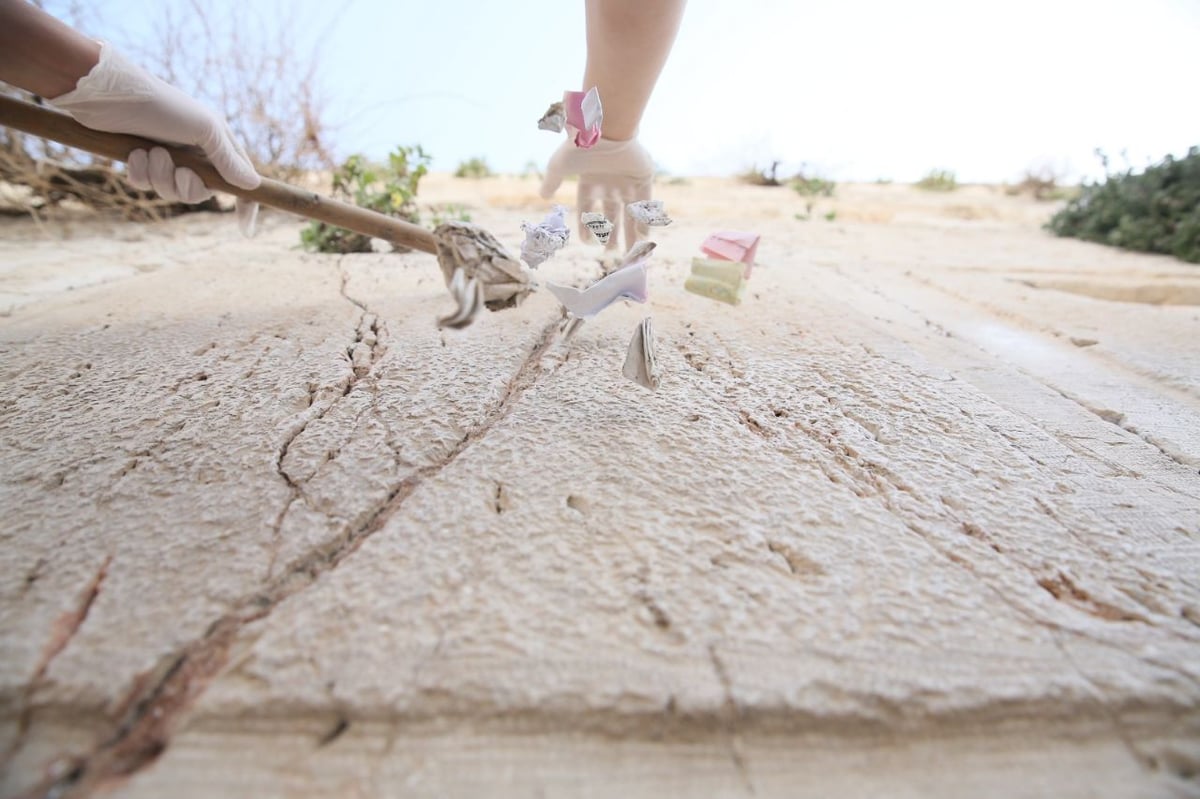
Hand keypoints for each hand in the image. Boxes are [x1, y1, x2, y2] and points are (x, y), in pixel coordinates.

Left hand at [50, 42, 259, 233]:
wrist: (107, 92)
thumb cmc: (161, 105)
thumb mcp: (204, 129)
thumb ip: (228, 159)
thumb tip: (252, 185)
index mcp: (215, 142)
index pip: (239, 179)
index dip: (245, 204)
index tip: (245, 230)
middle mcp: (194, 152)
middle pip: (201, 192)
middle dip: (187, 186)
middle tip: (179, 171)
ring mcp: (166, 158)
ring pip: (170, 191)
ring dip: (160, 176)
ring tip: (149, 153)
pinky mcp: (140, 161)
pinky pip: (145, 186)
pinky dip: (139, 173)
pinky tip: (132, 154)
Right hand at [540, 137, 653, 251]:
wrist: (605, 127)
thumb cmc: (580, 146)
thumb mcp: (558, 166)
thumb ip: (551, 181)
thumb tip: (543, 195)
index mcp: (590, 180)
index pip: (588, 209)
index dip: (587, 226)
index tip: (588, 243)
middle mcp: (608, 182)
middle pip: (611, 213)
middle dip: (611, 233)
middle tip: (612, 253)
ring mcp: (626, 179)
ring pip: (629, 211)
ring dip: (629, 231)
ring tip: (630, 251)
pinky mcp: (643, 176)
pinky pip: (645, 203)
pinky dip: (644, 218)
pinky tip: (643, 237)